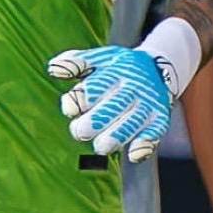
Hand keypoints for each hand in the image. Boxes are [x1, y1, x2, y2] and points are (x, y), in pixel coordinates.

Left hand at [48, 44, 175, 162]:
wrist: (158, 68)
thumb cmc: (118, 67)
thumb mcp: (99, 58)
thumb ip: (76, 62)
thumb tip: (53, 69)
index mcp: (115, 72)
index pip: (96, 86)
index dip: (79, 100)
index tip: (70, 109)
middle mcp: (133, 88)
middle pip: (113, 106)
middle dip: (95, 122)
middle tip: (80, 132)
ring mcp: (148, 104)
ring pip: (132, 122)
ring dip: (116, 136)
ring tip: (101, 147)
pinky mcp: (159, 119)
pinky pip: (154, 133)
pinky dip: (144, 144)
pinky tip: (133, 154)